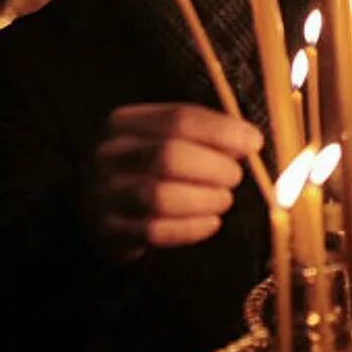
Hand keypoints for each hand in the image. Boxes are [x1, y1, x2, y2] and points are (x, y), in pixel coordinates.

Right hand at [92, 103, 262, 261]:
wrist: (98, 211)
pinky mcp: (108, 232)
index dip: (222, 131)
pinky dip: (192, 228)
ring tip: (223, 200)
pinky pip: (155, 231)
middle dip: (214, 168)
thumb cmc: (146, 170)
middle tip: (234, 177)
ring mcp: (103, 195)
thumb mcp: (165, 141)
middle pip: (170, 156)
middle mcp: (108, 155)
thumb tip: (248, 142)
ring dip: (204, 199)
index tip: (253, 142)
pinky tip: (210, 223)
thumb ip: (203, 137)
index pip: (178, 119)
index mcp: (125, 123)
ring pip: (161, 197)